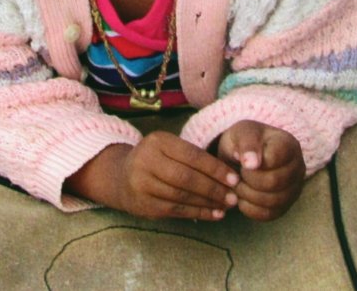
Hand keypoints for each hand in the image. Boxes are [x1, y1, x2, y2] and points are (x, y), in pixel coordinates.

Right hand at [69, 133, 238, 220]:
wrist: (122, 177)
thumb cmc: (156, 161)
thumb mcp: (169, 148)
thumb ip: (193, 157)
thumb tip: (229, 175)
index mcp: (157, 141)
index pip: (192, 155)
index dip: (215, 169)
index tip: (234, 179)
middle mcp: (145, 160)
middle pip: (186, 177)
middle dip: (214, 189)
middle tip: (233, 197)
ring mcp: (142, 183)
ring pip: (182, 195)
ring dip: (208, 203)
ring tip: (226, 206)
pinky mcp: (143, 204)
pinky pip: (176, 209)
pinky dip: (198, 213)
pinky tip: (213, 214)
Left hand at [216, 120, 304, 220]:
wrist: (244, 156)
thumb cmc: (243, 141)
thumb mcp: (241, 133)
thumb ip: (247, 143)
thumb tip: (251, 163)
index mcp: (288, 145)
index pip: (275, 158)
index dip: (253, 163)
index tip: (241, 162)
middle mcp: (297, 167)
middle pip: (274, 182)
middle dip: (248, 181)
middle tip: (235, 176)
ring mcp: (294, 188)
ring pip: (274, 200)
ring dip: (248, 195)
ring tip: (237, 185)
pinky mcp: (285, 205)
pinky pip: (270, 214)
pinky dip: (250, 209)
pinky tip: (241, 198)